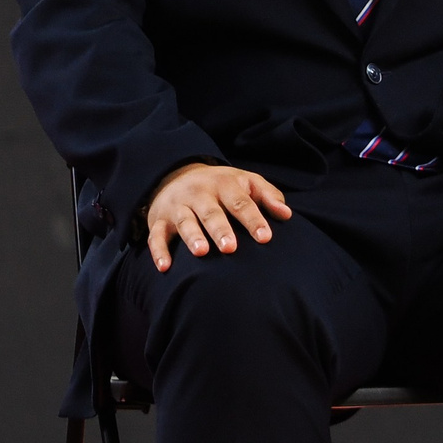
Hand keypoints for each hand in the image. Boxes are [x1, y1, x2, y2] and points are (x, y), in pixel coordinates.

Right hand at [145, 162, 293, 271]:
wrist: (176, 174)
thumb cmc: (221, 186)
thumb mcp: (245, 182)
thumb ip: (267, 196)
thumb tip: (287, 215)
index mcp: (224, 185)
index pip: (241, 202)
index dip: (253, 220)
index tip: (265, 238)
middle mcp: (200, 194)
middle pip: (211, 212)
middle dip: (220, 229)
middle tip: (231, 247)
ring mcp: (178, 206)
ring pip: (184, 221)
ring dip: (192, 236)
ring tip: (202, 252)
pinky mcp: (159, 220)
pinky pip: (156, 235)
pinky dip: (159, 251)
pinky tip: (165, 267)